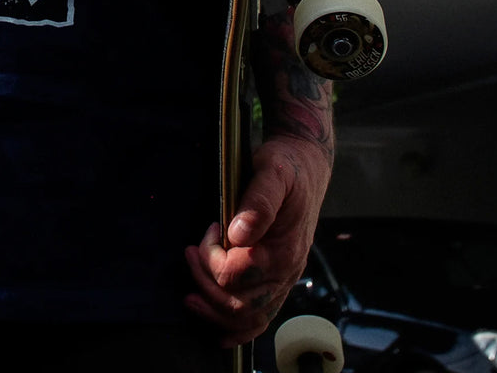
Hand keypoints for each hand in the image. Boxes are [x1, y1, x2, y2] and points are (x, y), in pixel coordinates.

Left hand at [183, 134, 331, 345]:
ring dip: (215, 311)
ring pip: (248, 318)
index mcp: (283, 249)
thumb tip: (238, 233)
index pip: (236, 274)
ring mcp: (284, 280)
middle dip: (205, 284)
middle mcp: (287, 272)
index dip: (212, 257)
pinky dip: (238, 329)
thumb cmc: (287, 167)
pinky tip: (219, 330)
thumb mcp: (273, 172)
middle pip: (238, 303)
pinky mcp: (279, 280)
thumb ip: (259, 201)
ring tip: (190, 297)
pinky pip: (260, 319)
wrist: (307, 167)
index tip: (209, 229)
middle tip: (189, 255)